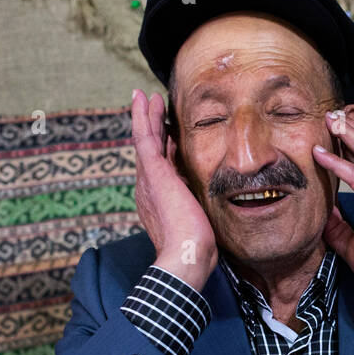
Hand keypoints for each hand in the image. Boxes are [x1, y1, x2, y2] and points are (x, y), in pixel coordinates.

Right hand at [130, 89, 217, 286]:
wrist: (187, 256)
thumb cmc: (197, 250)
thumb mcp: (199, 222)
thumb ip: (199, 208)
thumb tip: (210, 200)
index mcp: (159, 201)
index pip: (162, 168)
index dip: (164, 149)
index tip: (170, 135)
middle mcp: (148, 188)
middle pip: (150, 151)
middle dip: (150, 129)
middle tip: (148, 107)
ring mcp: (149, 179)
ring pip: (145, 140)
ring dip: (146, 116)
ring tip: (145, 98)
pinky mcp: (153, 172)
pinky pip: (145, 137)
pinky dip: (144, 117)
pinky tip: (145, 100)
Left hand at [311, 112, 353, 314]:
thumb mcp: (349, 242)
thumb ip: (337, 224)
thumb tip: (321, 211)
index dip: (351, 143)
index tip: (333, 129)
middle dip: (352, 129)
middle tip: (330, 115)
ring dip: (349, 135)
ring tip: (330, 121)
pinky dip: (339, 164)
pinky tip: (322, 155)